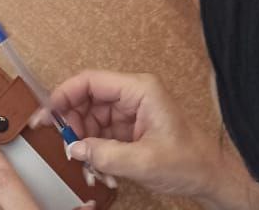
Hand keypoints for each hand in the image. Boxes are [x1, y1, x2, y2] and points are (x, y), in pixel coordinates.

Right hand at [41, 72, 255, 209]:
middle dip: (73, 123)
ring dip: (84, 141)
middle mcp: (132, 95)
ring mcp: (130, 112)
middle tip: (64, 145)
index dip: (66, 94)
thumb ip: (106, 154)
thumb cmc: (188, 161)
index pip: (92, 81)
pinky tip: (98, 168)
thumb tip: (74, 147)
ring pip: (91, 118)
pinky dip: (95, 150)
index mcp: (139, 89)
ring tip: (85, 164)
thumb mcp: (144, 162)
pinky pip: (101, 134)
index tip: (49, 112)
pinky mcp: (130, 129)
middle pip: (88, 99)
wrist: (209, 176)